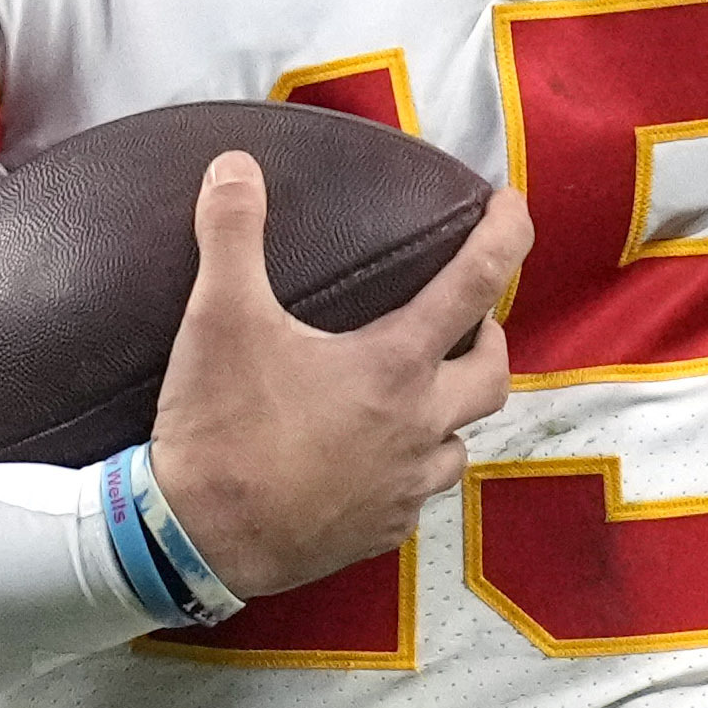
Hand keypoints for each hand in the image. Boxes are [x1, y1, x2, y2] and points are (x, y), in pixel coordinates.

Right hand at [141, 147, 509, 598]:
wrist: (196, 542)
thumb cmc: (220, 428)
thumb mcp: (218, 319)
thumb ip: (231, 234)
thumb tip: (234, 165)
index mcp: (394, 367)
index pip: (475, 285)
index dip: (505, 237)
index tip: (511, 207)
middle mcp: (418, 428)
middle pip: (492, 374)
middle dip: (488, 337)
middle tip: (466, 319)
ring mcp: (404, 488)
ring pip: (461, 443)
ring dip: (452, 411)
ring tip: (420, 393)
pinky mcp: (380, 532)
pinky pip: (418, 495)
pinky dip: (412, 469)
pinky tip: (377, 459)